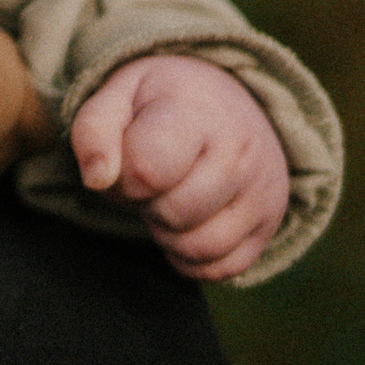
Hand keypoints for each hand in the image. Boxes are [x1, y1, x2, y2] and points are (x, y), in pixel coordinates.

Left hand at [70, 54, 287, 281]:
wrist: (226, 103)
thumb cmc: (162, 103)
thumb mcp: (119, 96)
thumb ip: (93, 131)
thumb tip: (97, 180)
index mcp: (197, 112)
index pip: (147, 169)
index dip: (121, 176)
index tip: (126, 160)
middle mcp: (240, 152)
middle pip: (173, 213)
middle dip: (145, 202)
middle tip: (149, 177)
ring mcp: (262, 191)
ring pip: (198, 247)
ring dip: (166, 232)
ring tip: (168, 196)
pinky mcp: (270, 225)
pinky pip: (220, 269)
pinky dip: (191, 257)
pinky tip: (187, 221)